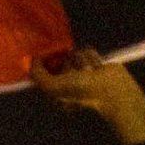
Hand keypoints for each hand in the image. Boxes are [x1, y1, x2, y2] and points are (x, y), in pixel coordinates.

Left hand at [29, 47, 144, 143]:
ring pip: (74, 55)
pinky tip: (97, 67)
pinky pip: (88, 52)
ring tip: (89, 71)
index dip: (43, 64)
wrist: (111, 89)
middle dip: (67, 63)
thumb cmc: (80, 91)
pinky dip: (91, 58)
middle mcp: (67, 82)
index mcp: (55, 90)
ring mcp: (82, 72)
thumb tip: (33, 60)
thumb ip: (38, 74)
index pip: (43, 72)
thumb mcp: (51, 86)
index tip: (45, 56)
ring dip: (81, 61)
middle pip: (59, 60)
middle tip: (76, 72)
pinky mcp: (95, 64)